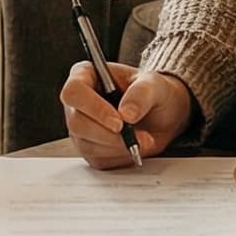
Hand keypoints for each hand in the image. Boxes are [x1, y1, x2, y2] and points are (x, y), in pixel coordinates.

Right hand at [61, 61, 192, 169]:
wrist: (161, 114)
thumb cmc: (153, 92)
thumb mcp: (153, 84)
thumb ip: (141, 94)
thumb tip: (126, 113)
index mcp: (86, 75)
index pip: (74, 92)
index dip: (93, 108)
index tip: (119, 121)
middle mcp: (78, 103)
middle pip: (77, 123)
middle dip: (109, 134)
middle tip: (134, 135)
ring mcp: (81, 128)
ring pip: (87, 145)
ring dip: (119, 146)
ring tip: (142, 138)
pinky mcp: (90, 149)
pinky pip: (98, 160)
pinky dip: (120, 157)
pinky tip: (134, 145)